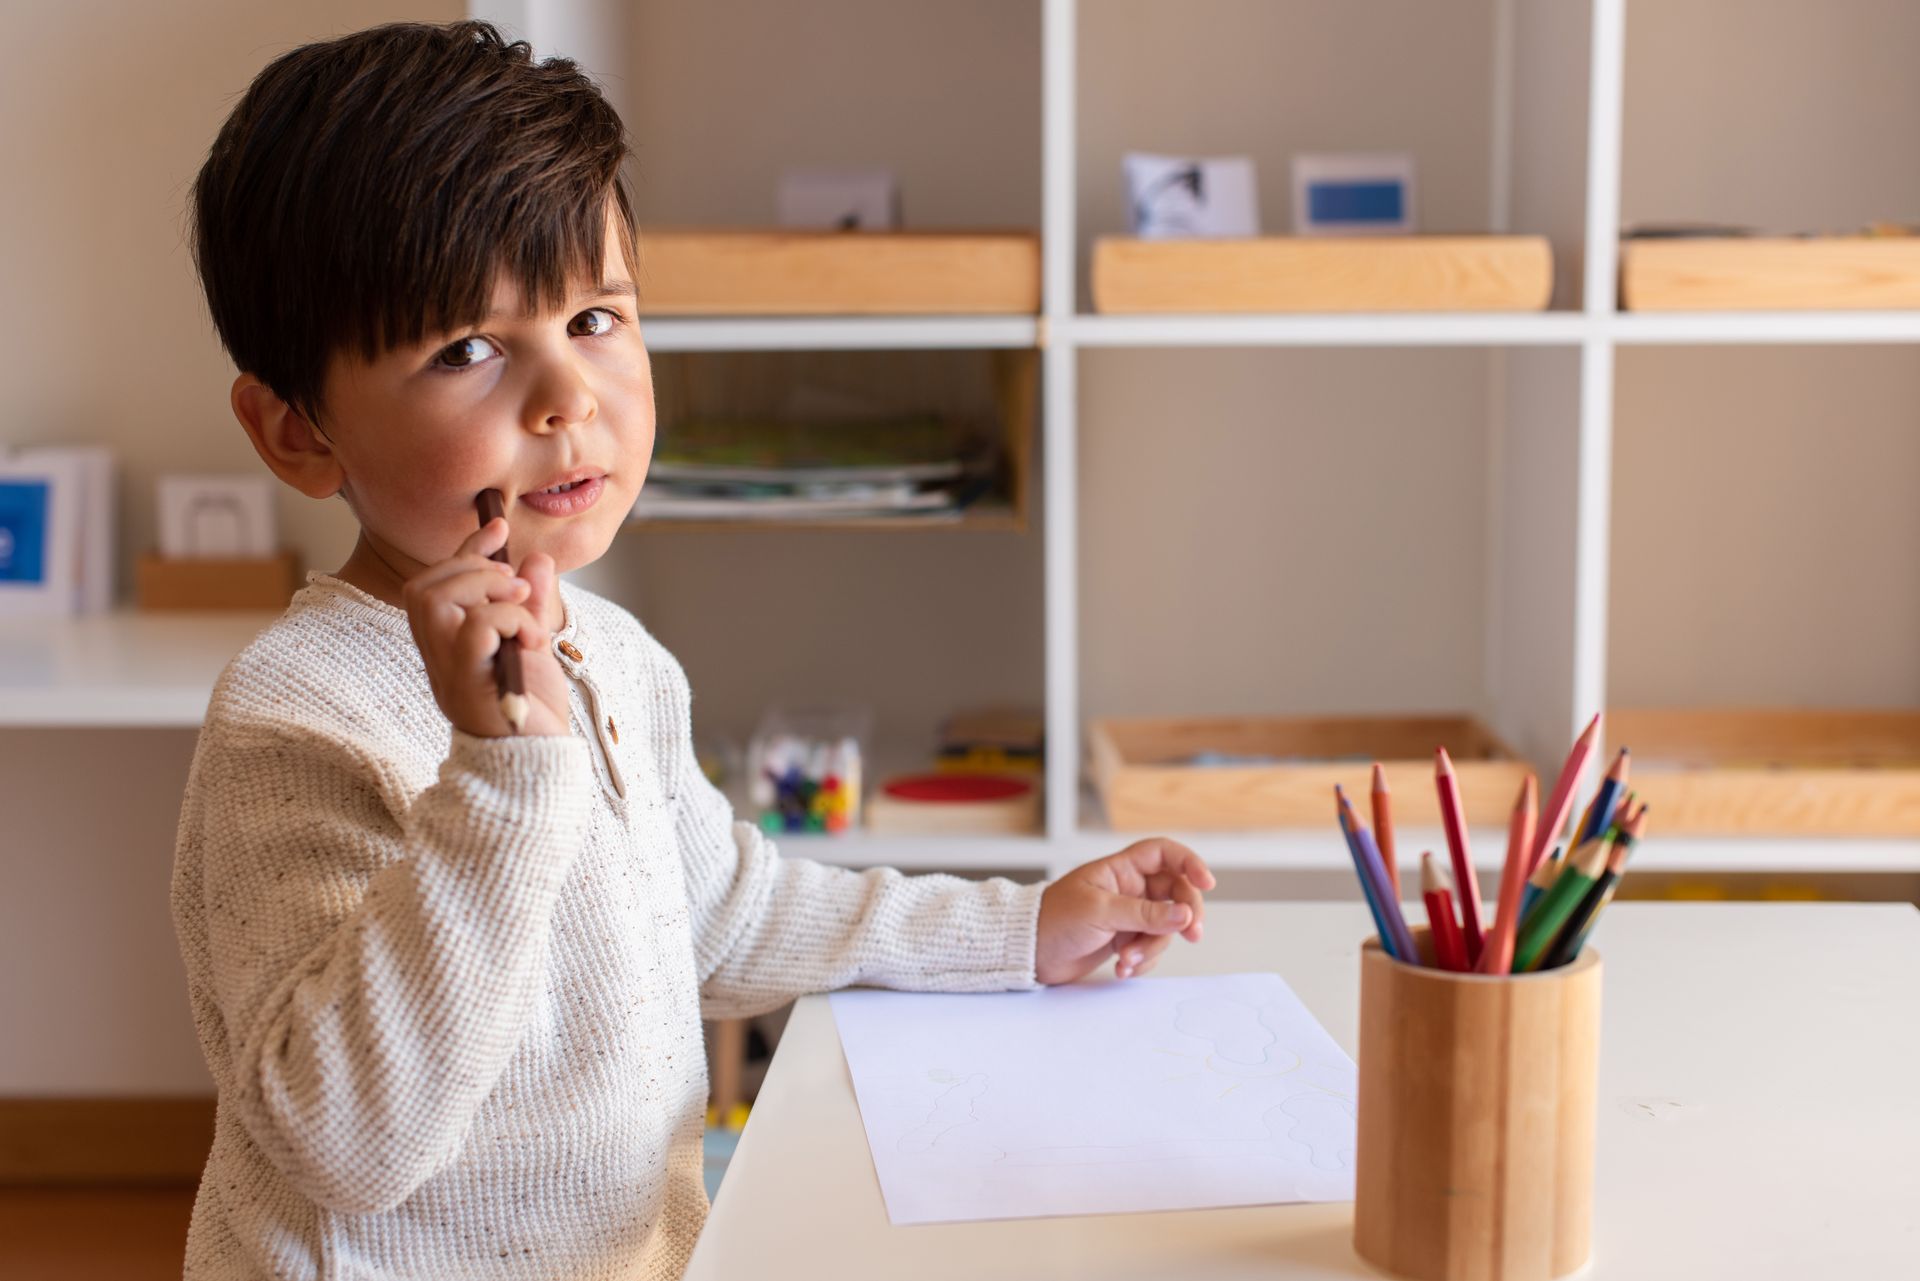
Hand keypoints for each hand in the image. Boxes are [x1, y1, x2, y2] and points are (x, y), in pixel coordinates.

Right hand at [401, 517, 570, 737]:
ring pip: (436, 601)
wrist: (541, 765)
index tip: (497, 527)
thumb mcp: (535, 647)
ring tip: (523, 607)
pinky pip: (472, 631)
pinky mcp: (469, 686)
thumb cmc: (533, 714)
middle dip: (472, 568)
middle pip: (422, 588)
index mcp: (448, 646)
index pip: (438, 585)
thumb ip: (532, 605)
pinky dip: (507, 620)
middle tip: (515, 585)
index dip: (465, 551)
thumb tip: (535, 560)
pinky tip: (533, 639)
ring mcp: (448, 673)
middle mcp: (438, 658)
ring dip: (487, 589)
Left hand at [1035, 838, 1215, 983]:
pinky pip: (1150, 947)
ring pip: (1165, 927)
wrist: (1029, 953)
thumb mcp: (1100, 913)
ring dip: (1152, 946)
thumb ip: (1145, 914)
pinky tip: (1122, 968)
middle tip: (1191, 934)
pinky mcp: (1125, 939)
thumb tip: (1184, 914)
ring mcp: (1129, 915)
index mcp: (1120, 869)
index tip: (1206, 883)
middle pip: (1175, 893)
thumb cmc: (1054, 920)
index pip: (1163, 854)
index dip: (1188, 862)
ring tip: (1127, 959)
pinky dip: (1142, 960)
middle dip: (1184, 915)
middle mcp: (1129, 889)